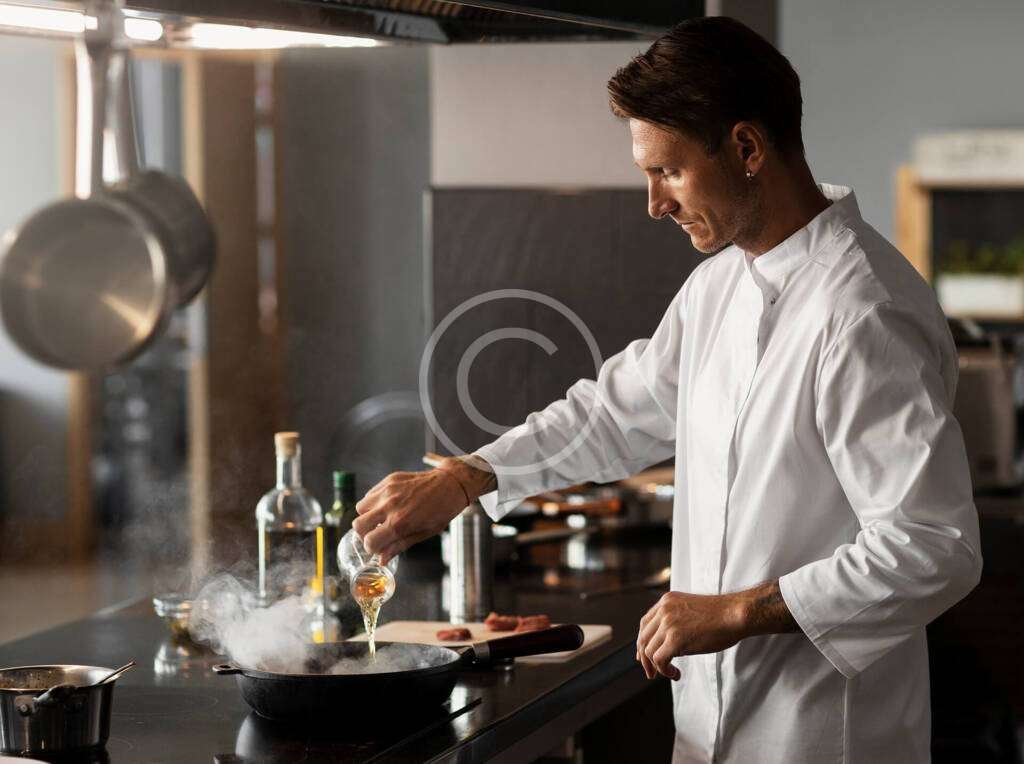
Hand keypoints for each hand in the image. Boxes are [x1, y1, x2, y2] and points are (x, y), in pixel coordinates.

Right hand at [353, 457, 495, 563]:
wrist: (451, 483)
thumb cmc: (442, 510)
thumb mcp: (424, 533)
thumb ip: (399, 545)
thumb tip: (382, 560)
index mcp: (400, 522)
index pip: (369, 542)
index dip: (372, 548)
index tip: (379, 547)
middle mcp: (390, 505)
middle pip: (358, 525)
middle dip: (365, 533)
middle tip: (377, 533)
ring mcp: (388, 490)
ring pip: (360, 508)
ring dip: (367, 516)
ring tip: (382, 517)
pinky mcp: (389, 479)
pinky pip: (370, 494)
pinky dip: (373, 502)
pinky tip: (387, 504)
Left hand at [635, 591, 745, 680]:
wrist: (735, 614)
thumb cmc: (721, 615)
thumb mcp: (690, 609)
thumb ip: (675, 619)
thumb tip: (665, 642)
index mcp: (666, 601)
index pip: (645, 623)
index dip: (642, 642)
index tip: (644, 656)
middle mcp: (664, 610)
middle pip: (643, 638)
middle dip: (644, 658)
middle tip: (651, 672)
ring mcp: (668, 624)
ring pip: (649, 651)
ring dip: (656, 667)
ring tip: (670, 672)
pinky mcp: (675, 639)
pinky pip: (659, 660)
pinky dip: (664, 670)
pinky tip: (675, 674)